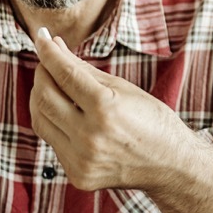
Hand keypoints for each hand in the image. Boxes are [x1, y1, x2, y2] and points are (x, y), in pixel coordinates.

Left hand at [30, 27, 196, 191]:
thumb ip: (84, 69)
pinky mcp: (78, 174)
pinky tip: (66, 113)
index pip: (65, 74)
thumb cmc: (151, 121)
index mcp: (106, 109)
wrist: (171, 165)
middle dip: (42, 73)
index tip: (42, 38)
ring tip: (53, 85)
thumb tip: (55, 46)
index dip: (48, 52)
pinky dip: (54, 122)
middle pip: (45, 97)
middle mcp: (90, 137)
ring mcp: (82, 160)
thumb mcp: (122, 88)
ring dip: (41, 98)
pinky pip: (53, 141)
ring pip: (41, 120)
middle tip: (47, 61)